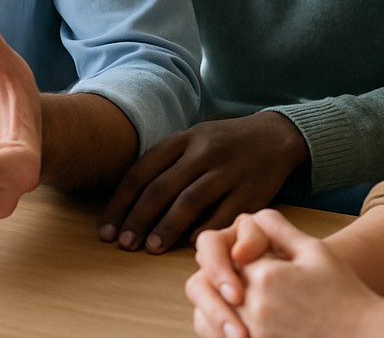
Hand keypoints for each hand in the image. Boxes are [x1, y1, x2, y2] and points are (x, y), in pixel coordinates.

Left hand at [100, 113, 308, 252]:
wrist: (275, 136)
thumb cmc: (224, 143)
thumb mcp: (193, 138)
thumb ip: (166, 162)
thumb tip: (129, 198)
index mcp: (183, 139)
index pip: (142, 171)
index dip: (121, 202)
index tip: (107, 229)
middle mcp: (202, 152)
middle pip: (162, 188)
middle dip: (138, 219)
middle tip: (124, 244)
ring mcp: (227, 171)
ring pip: (190, 202)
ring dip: (167, 228)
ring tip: (150, 248)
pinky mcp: (251, 192)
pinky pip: (223, 215)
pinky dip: (205, 231)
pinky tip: (190, 246)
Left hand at [187, 210, 383, 337]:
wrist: (368, 337)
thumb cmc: (344, 294)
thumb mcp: (313, 251)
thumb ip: (276, 228)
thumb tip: (246, 221)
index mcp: (266, 278)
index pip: (226, 258)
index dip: (235, 259)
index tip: (252, 262)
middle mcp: (255, 311)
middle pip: (209, 289)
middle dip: (218, 285)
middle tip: (237, 288)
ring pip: (206, 322)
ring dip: (212, 313)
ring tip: (234, 310)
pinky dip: (220, 334)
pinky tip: (240, 329)